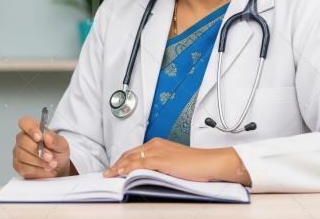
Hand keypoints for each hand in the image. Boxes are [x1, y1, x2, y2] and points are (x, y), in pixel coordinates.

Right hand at [12, 116, 71, 178]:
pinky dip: (37, 170)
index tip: (39, 138)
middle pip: (22, 140)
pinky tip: (44, 169)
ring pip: (22, 155)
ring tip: (51, 164)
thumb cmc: (58, 153)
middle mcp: (23, 139)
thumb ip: (55, 140)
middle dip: (37, 150)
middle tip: (50, 157)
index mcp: (33, 129)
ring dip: (39, 161)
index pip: (24, 123)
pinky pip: (24, 167)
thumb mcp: (62, 145)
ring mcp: (18, 152)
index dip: (30, 129)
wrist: (59, 169)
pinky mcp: (18, 165)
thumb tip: (46, 137)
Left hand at [103, 138, 251, 185]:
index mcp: (158, 144)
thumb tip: (147, 174)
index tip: (115, 167)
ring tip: (111, 174)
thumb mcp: (173, 163)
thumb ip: (159, 165)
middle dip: (117, 163)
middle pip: (129, 154)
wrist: (210, 162)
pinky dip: (129, 168)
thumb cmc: (196, 164)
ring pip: (132, 158)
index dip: (122, 160)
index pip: (134, 152)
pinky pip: (140, 164)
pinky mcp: (162, 159)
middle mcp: (155, 145)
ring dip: (119, 167)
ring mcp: (158, 151)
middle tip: (108, 172)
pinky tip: (122, 173)